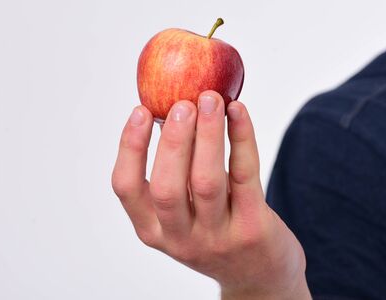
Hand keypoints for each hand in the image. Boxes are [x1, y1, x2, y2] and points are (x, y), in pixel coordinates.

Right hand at [112, 91, 310, 298]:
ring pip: (207, 181)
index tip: (140, 111)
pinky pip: (245, 175)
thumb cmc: (213, 231)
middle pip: (168, 188)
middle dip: (173, 140)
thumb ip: (173, 178)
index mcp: (153, 230)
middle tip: (182, 103)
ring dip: (208, 134)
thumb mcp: (182, 216)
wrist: (257, 274)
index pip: (127, 189)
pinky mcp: (252, 228)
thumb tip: (169, 115)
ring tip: (210, 99)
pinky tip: (238, 113)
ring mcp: (217, 237)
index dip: (130, 147)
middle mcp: (180, 238)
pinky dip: (241, 138)